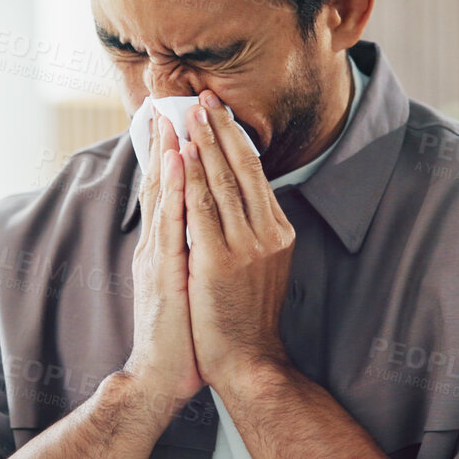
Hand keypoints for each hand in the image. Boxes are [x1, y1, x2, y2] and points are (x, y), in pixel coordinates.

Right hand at [119, 113, 203, 414]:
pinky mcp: (164, 274)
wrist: (162, 376)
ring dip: (168, 155)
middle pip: (161, 185)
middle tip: (169, 103)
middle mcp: (156, 246)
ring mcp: (157, 258)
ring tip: (173, 118)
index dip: (169, 154)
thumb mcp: (182, 283)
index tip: (174, 120)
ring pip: (164, 197)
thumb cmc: (180, 335)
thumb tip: (199, 228)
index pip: (166, 192)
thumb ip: (184, 253)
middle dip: (165, 142)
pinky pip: (172, 223)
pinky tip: (179, 164)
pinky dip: (175, 190)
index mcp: (161, 247)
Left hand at [180, 90, 295, 394]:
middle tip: (203, 97)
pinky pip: (202, 209)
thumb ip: (254, 232)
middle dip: (220, 129)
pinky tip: (180, 155)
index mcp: (278, 231)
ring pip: (221, 182)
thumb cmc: (246, 318)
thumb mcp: (262, 267)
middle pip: (241, 169)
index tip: (220, 111)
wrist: (247, 362)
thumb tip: (243, 201)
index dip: (235, 139)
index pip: (254, 174)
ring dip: (203, 143)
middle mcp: (267, 232)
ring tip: (189, 114)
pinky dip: (190, 178)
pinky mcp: (219, 261)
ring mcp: (246, 246)